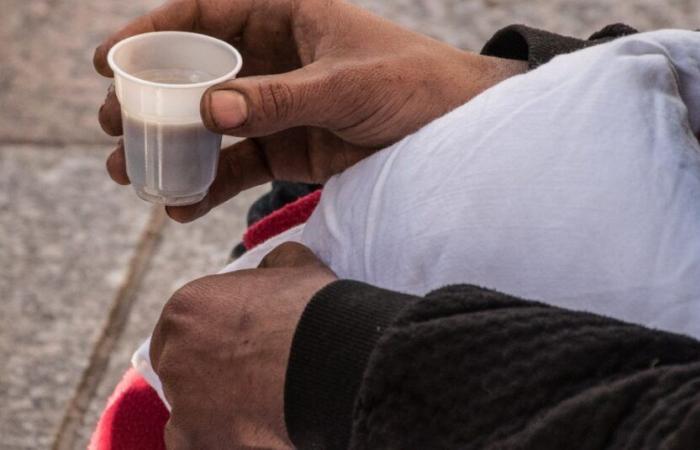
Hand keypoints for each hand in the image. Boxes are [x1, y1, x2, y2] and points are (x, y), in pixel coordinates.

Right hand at [95, 0, 526, 221]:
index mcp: (285, 16)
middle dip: (150, 99)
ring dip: (170, 148)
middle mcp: (274, 59)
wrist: (453, 131)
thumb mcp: (346, 86)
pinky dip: (210, 185)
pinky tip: (182, 206)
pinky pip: (239, 165)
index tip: (108, 60)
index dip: (151, 32)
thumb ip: (280, 99)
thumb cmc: (412, 85)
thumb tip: (210, 110)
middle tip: (113, 126)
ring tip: (131, 174)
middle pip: (195, 74)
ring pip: (210, 126)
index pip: (204, 15)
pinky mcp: (290, 149)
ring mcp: (278, 107)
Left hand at [150, 242, 336, 448]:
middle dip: (203, 370)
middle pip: (177, 366)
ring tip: (251, 405)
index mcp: (187, 307)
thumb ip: (271, 264)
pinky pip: (192, 442)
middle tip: (243, 375)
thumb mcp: (295, 265)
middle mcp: (173, 354)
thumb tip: (271, 268)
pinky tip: (247, 428)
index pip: (181, 325)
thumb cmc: (314, 311)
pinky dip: (215, 437)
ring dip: (209, 406)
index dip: (207, 335)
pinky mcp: (196, 439)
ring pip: (185, 407)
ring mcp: (181, 401)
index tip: (232, 345)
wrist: (335, 361)